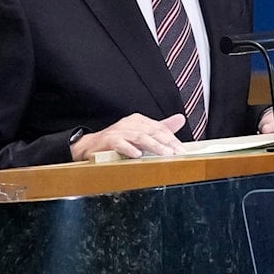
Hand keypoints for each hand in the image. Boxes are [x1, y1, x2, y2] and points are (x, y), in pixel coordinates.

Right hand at [71, 113, 186, 160]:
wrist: (91, 146)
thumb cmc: (118, 141)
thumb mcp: (141, 132)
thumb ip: (160, 128)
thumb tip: (180, 119)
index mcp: (139, 120)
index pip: (160, 128)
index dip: (172, 139)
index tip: (183, 150)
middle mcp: (130, 123)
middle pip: (152, 131)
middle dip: (167, 143)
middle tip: (178, 152)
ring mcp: (119, 131)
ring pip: (140, 137)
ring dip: (154, 146)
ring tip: (165, 154)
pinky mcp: (108, 140)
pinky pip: (120, 144)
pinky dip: (129, 149)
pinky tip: (137, 155)